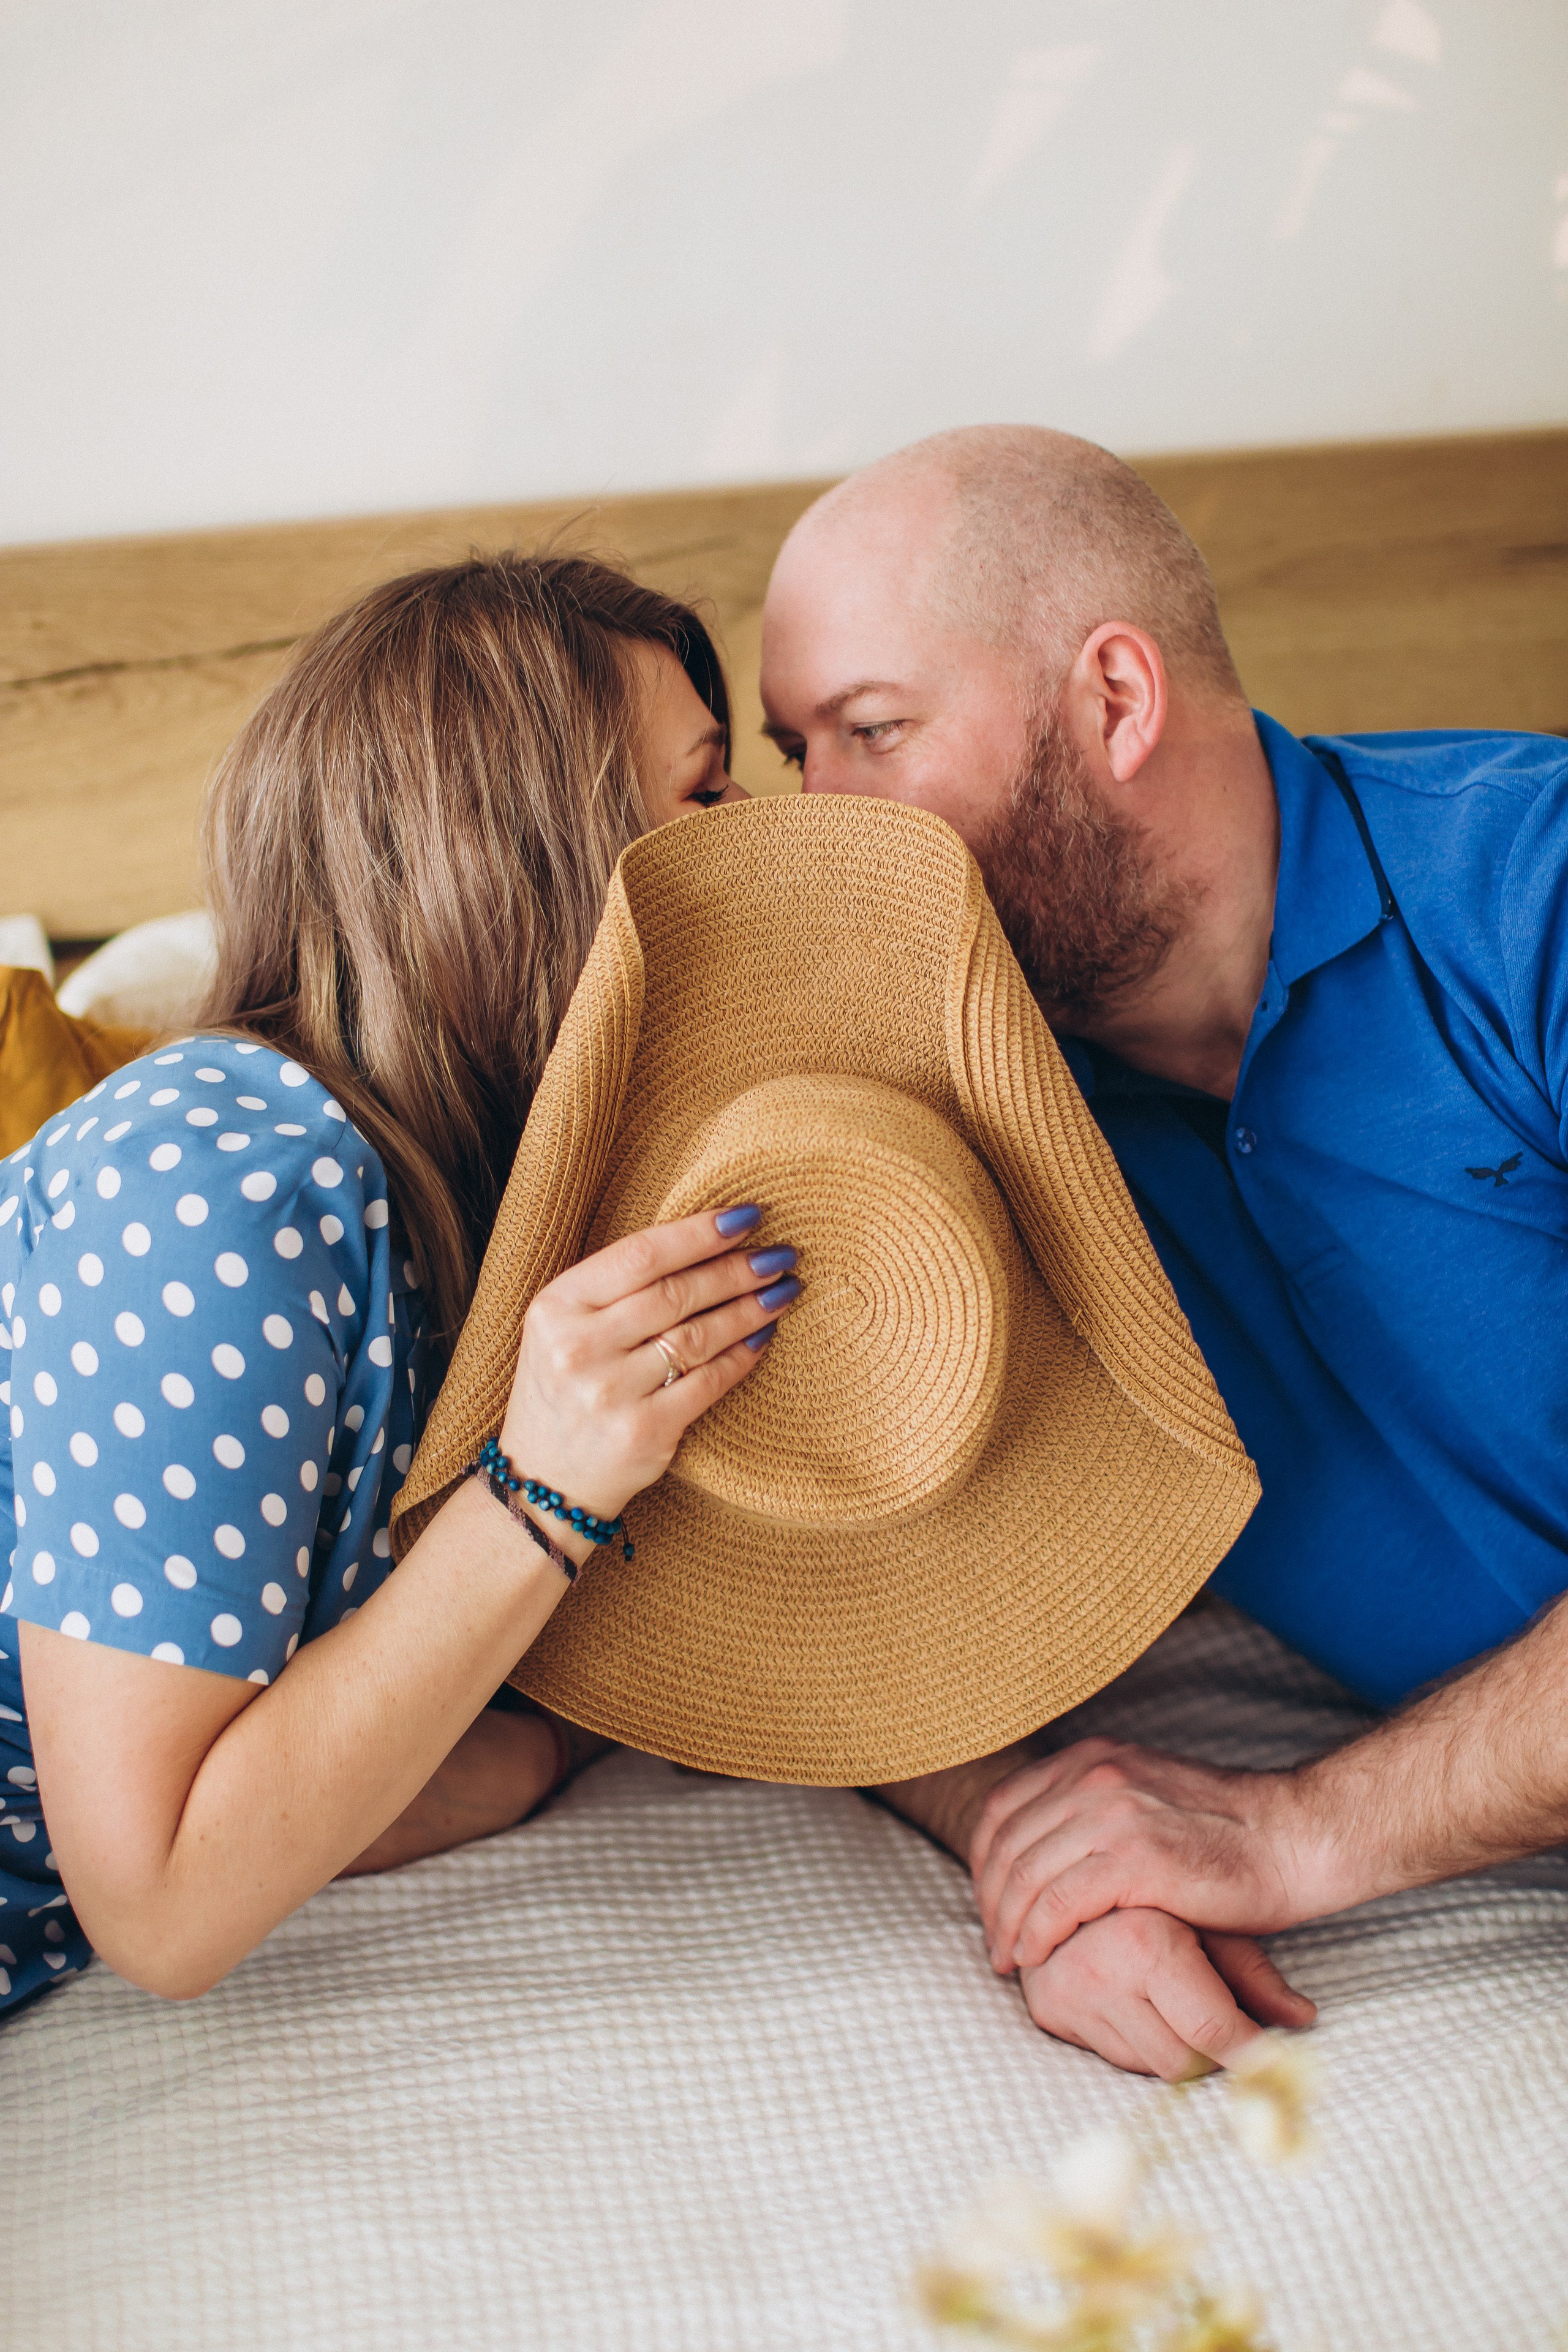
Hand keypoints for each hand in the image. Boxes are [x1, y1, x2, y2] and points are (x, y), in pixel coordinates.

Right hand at [501, 1205, 798, 1552]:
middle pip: (677, 1293)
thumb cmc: (566, 1385)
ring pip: (699, 1336)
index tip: (747, 1217)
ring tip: (783, 1290)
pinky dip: (743, 1355)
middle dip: (738, 1269)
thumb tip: (704, 1238)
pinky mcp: (644, 1432)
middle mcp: (578, 1348)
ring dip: (750, 1308)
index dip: (700, 1232)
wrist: (545, 1477)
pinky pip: (709, 1382)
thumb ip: (616, 1286)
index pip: (641, 1255)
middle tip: (780, 1254)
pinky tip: (764, 1334)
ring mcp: (610, 1393)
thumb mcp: (565, 1325)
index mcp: (557, 1306)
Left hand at [970, 1736, 1318, 1974]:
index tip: (989, 1901)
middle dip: (989, 1899)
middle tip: (995, 1944)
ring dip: (1007, 1924)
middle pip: (1007, 1842)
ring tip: (1009, 1960)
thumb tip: (1043, 1849)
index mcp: (1092, 1758)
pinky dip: (1038, 1933)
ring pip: (1025, 1874)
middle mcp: (1094, 1775)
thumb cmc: (1226, 1835)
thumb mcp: (1145, 1799)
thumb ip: (1093, 1811)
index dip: (983, 1859)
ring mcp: (1113, 1812)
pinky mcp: (1135, 1857)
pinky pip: (1059, 1901)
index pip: (1003, 1805)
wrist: (1293, 1839)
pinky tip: (1037, 1957)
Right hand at [1016, 1908, 1315, 2077]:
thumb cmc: (1158, 1887)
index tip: (1273, 2059)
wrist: (1073, 1862)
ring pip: (1145, 2064)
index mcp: (1145, 1942)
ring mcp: (1067, 1992)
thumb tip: (1303, 2016)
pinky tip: (1136, 1999)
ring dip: (1170, 2045)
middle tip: (1224, 2021)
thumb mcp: (1211, 1919)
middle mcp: (1100, 1972)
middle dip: (1210, 2049)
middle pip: (1180, 2060)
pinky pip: (1107, 2053)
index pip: (1209, 2029)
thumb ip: (1254, 1972)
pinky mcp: (1044, 2007)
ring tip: (1175, 1999)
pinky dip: (1131, 2038)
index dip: (1250, 2051)